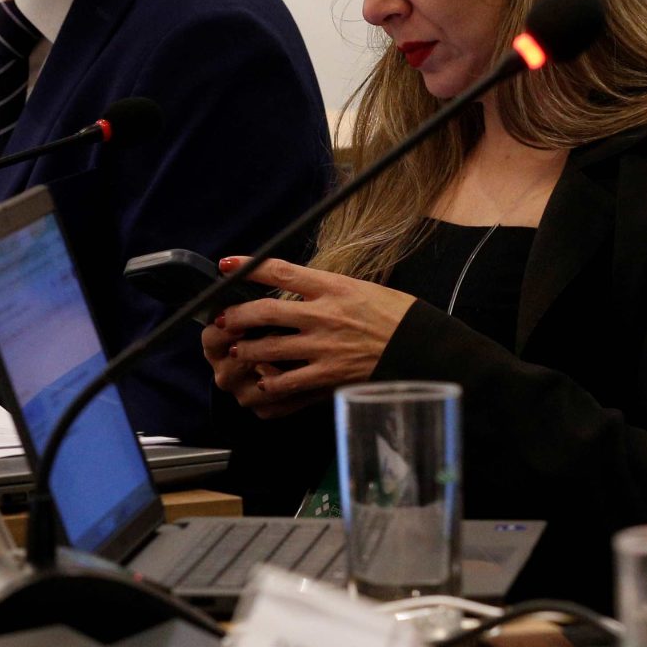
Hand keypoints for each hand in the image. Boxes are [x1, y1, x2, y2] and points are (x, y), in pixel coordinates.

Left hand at [201, 255, 415, 417]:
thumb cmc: (397, 316)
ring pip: (269, 347)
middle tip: (222, 317)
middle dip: (236, 314)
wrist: (424, 349)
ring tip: (237, 349)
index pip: (281, 270)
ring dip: (246, 348)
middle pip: (265, 310)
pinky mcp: (329, 375)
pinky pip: (288, 381)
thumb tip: (299, 287)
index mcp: (334, 287)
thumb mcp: (364, 289)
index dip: (248, 265)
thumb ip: (328, 290)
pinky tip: (262, 382)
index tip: (226, 263)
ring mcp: (325, 347)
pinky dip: (269, 382)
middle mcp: (325, 314)